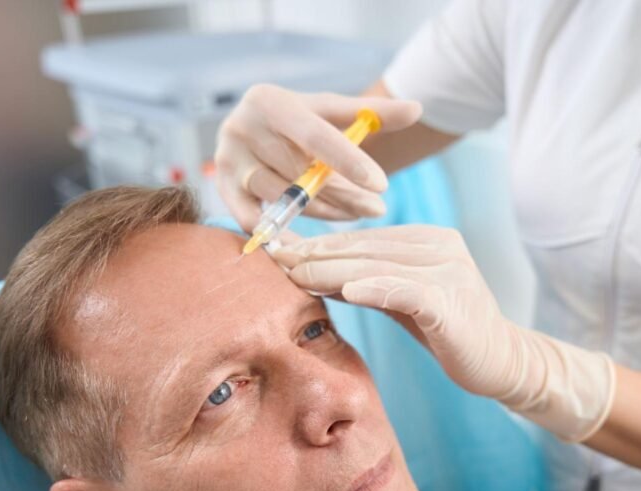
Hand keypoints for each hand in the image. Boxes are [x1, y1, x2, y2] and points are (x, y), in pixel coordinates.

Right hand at [214, 84, 421, 230]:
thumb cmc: (301, 121)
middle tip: (378, 208)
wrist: (257, 128)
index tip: (382, 185)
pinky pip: (254, 220)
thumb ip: (373, 113)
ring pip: (284, 199)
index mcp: (270, 101)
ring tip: (351, 212)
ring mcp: (226, 161)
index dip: (350, 162)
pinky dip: (283, 230)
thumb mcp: (333, 112)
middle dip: (344, 195)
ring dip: (322, 211)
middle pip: (301, 174)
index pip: (316, 136)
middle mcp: (240, 127)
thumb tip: (418, 108)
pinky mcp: (221, 189)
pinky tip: (309, 239)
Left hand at [274, 226, 615, 441]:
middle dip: (317, 253)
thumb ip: (366, 279)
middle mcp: (441, 247)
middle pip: (366, 249)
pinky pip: (407, 291)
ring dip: (333, 269)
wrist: (500, 362)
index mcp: (429, 239)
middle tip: (274, 257)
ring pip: (379, 266)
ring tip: (295, 273)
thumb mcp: (401, 299)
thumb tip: (312, 267)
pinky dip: (377, 288)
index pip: (363, 239)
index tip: (278, 248)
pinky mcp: (452, 303)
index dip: (319, 243)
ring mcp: (449, 272)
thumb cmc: (448, 331)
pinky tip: (347, 290)